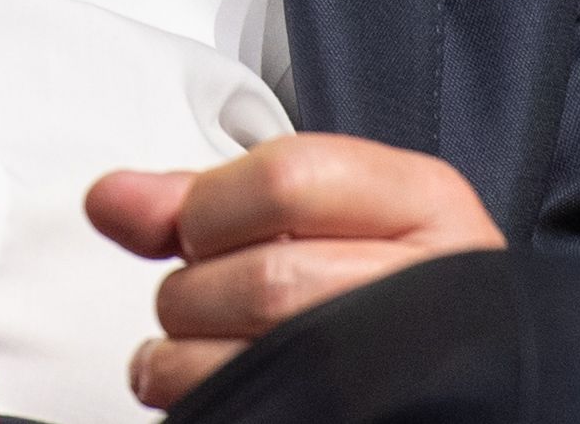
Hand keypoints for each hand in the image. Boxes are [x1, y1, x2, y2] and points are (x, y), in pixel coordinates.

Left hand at [87, 134, 504, 409]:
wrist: (468, 371)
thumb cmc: (383, 288)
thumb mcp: (330, 212)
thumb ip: (216, 197)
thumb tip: (110, 198)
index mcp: (426, 205)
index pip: (286, 180)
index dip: (210, 208)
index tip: (199, 229)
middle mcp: (427, 289)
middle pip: (260, 278)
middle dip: (197, 290)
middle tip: (207, 297)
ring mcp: (401, 373)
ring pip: (244, 360)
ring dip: (182, 359)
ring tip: (202, 350)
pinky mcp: (350, 423)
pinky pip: (237, 413)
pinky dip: (194, 403)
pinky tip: (212, 393)